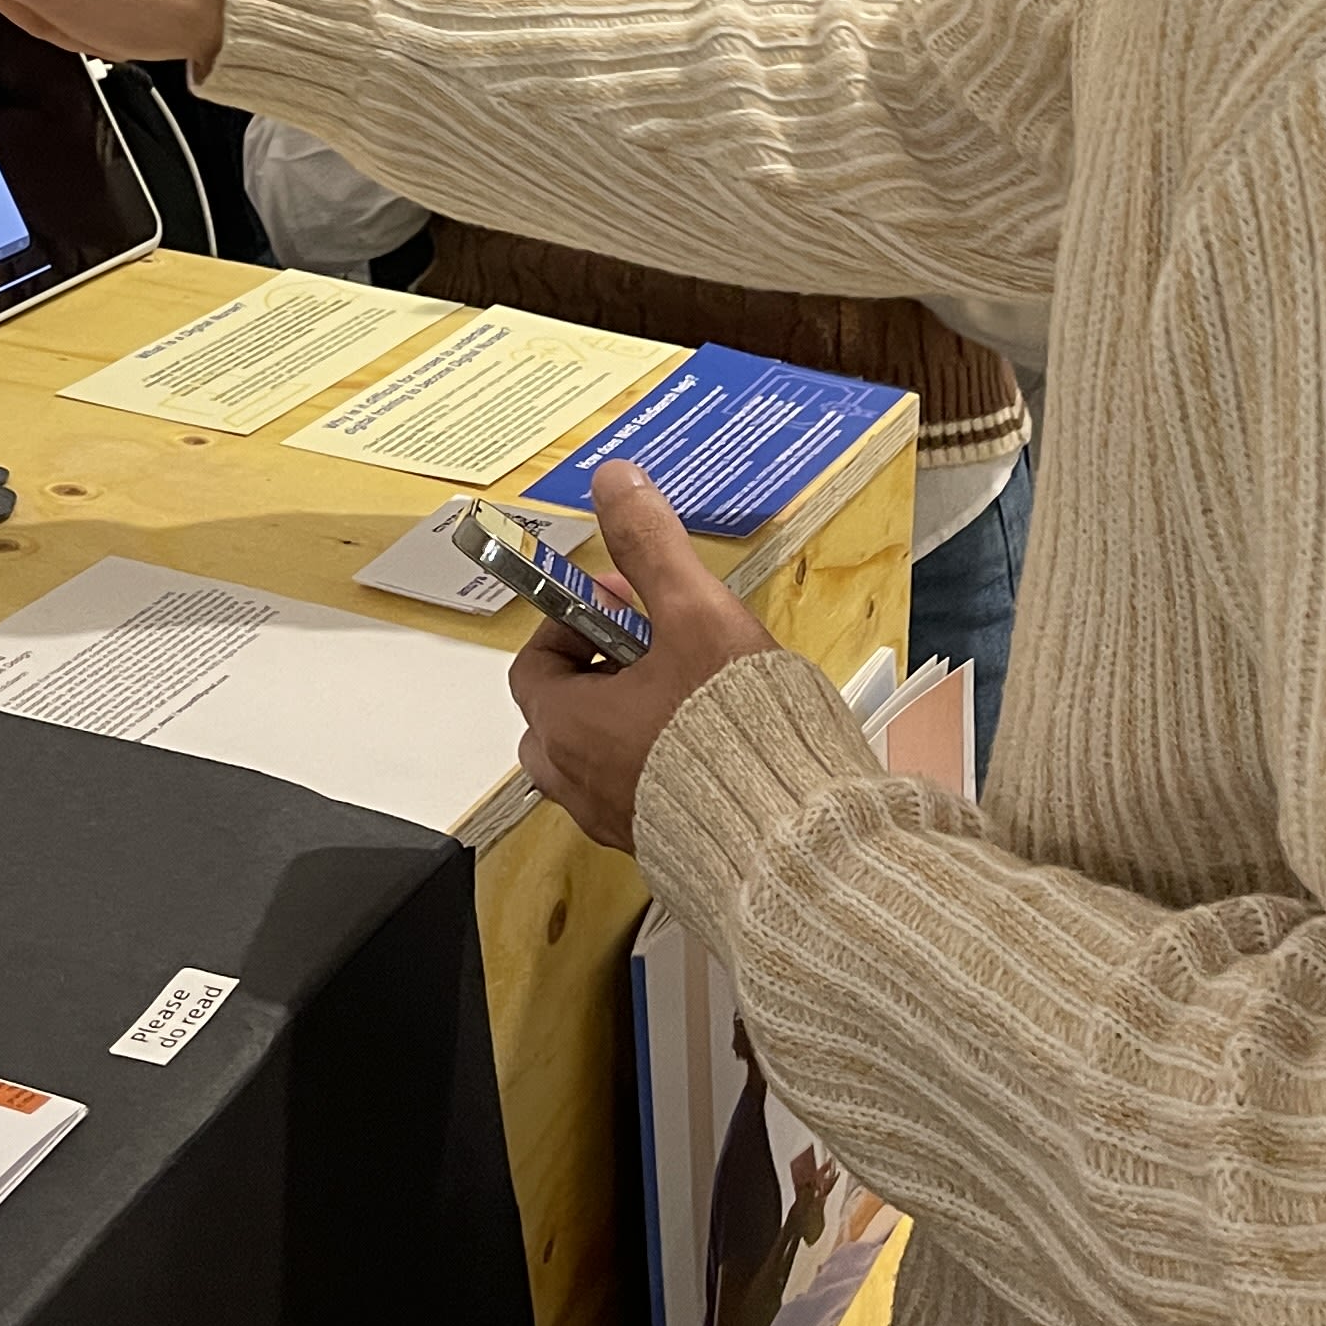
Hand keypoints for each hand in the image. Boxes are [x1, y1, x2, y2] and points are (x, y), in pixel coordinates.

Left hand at [507, 460, 775, 852]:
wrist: (790, 834)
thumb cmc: (734, 726)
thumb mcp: (694, 614)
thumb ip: (651, 546)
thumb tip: (614, 478)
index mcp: (568, 725)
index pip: (535, 665)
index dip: (575, 624)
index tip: (626, 605)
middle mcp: (576, 781)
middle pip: (557, 716)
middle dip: (597, 675)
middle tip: (656, 649)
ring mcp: (614, 821)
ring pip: (593, 759)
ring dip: (625, 720)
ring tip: (687, 694)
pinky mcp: (657, 848)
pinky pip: (633, 796)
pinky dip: (652, 764)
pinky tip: (710, 745)